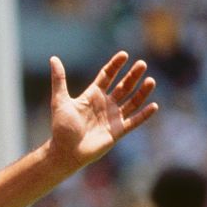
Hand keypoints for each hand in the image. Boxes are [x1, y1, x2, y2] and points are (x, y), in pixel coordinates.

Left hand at [48, 51, 157, 167]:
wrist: (65, 152)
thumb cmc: (61, 127)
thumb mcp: (60, 101)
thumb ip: (59, 80)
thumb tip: (53, 58)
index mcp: (92, 95)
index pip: (107, 76)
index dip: (115, 65)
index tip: (124, 55)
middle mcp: (105, 104)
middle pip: (122, 86)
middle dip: (132, 75)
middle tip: (142, 64)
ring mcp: (113, 117)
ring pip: (132, 102)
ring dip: (142, 92)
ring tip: (151, 80)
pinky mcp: (118, 131)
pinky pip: (134, 121)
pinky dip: (144, 115)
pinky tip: (154, 105)